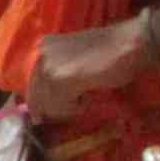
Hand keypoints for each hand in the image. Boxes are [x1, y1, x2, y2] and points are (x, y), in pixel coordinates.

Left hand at [21, 18, 150, 126]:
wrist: (130, 43)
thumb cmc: (109, 52)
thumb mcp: (73, 59)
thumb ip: (56, 74)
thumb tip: (42, 104)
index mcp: (41, 46)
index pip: (29, 83)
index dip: (34, 103)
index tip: (38, 117)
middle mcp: (40, 54)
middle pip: (36, 96)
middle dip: (51, 108)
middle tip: (69, 109)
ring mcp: (49, 66)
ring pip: (48, 104)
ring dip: (67, 108)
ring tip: (86, 96)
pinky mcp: (62, 79)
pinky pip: (61, 106)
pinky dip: (75, 108)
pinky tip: (88, 96)